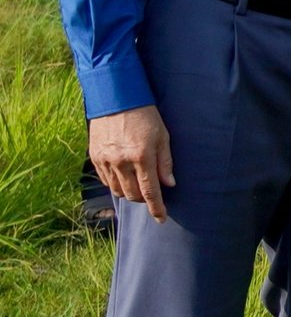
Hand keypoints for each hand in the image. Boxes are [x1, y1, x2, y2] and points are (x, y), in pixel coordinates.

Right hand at [89, 106, 173, 223]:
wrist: (116, 98)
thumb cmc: (146, 116)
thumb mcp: (163, 136)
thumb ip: (165, 162)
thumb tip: (169, 184)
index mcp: (141, 156)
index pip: (150, 191)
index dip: (156, 207)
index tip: (161, 218)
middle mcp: (121, 161)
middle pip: (132, 194)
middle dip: (143, 200)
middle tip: (152, 196)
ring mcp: (105, 160)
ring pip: (117, 190)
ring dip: (129, 193)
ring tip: (138, 187)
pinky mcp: (94, 156)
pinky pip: (105, 180)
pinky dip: (115, 184)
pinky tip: (124, 178)